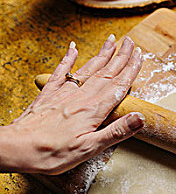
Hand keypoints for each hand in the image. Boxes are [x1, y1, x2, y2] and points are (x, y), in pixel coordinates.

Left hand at [0, 35, 144, 174]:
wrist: (16, 148)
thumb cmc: (51, 152)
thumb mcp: (90, 148)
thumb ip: (116, 132)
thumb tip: (140, 118)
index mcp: (93, 110)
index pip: (119, 86)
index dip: (131, 70)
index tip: (141, 56)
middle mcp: (81, 97)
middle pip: (107, 73)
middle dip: (121, 56)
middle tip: (132, 42)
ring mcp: (64, 93)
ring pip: (89, 69)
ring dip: (103, 54)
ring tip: (112, 41)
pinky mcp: (49, 94)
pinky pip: (61, 72)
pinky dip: (69, 58)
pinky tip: (74, 48)